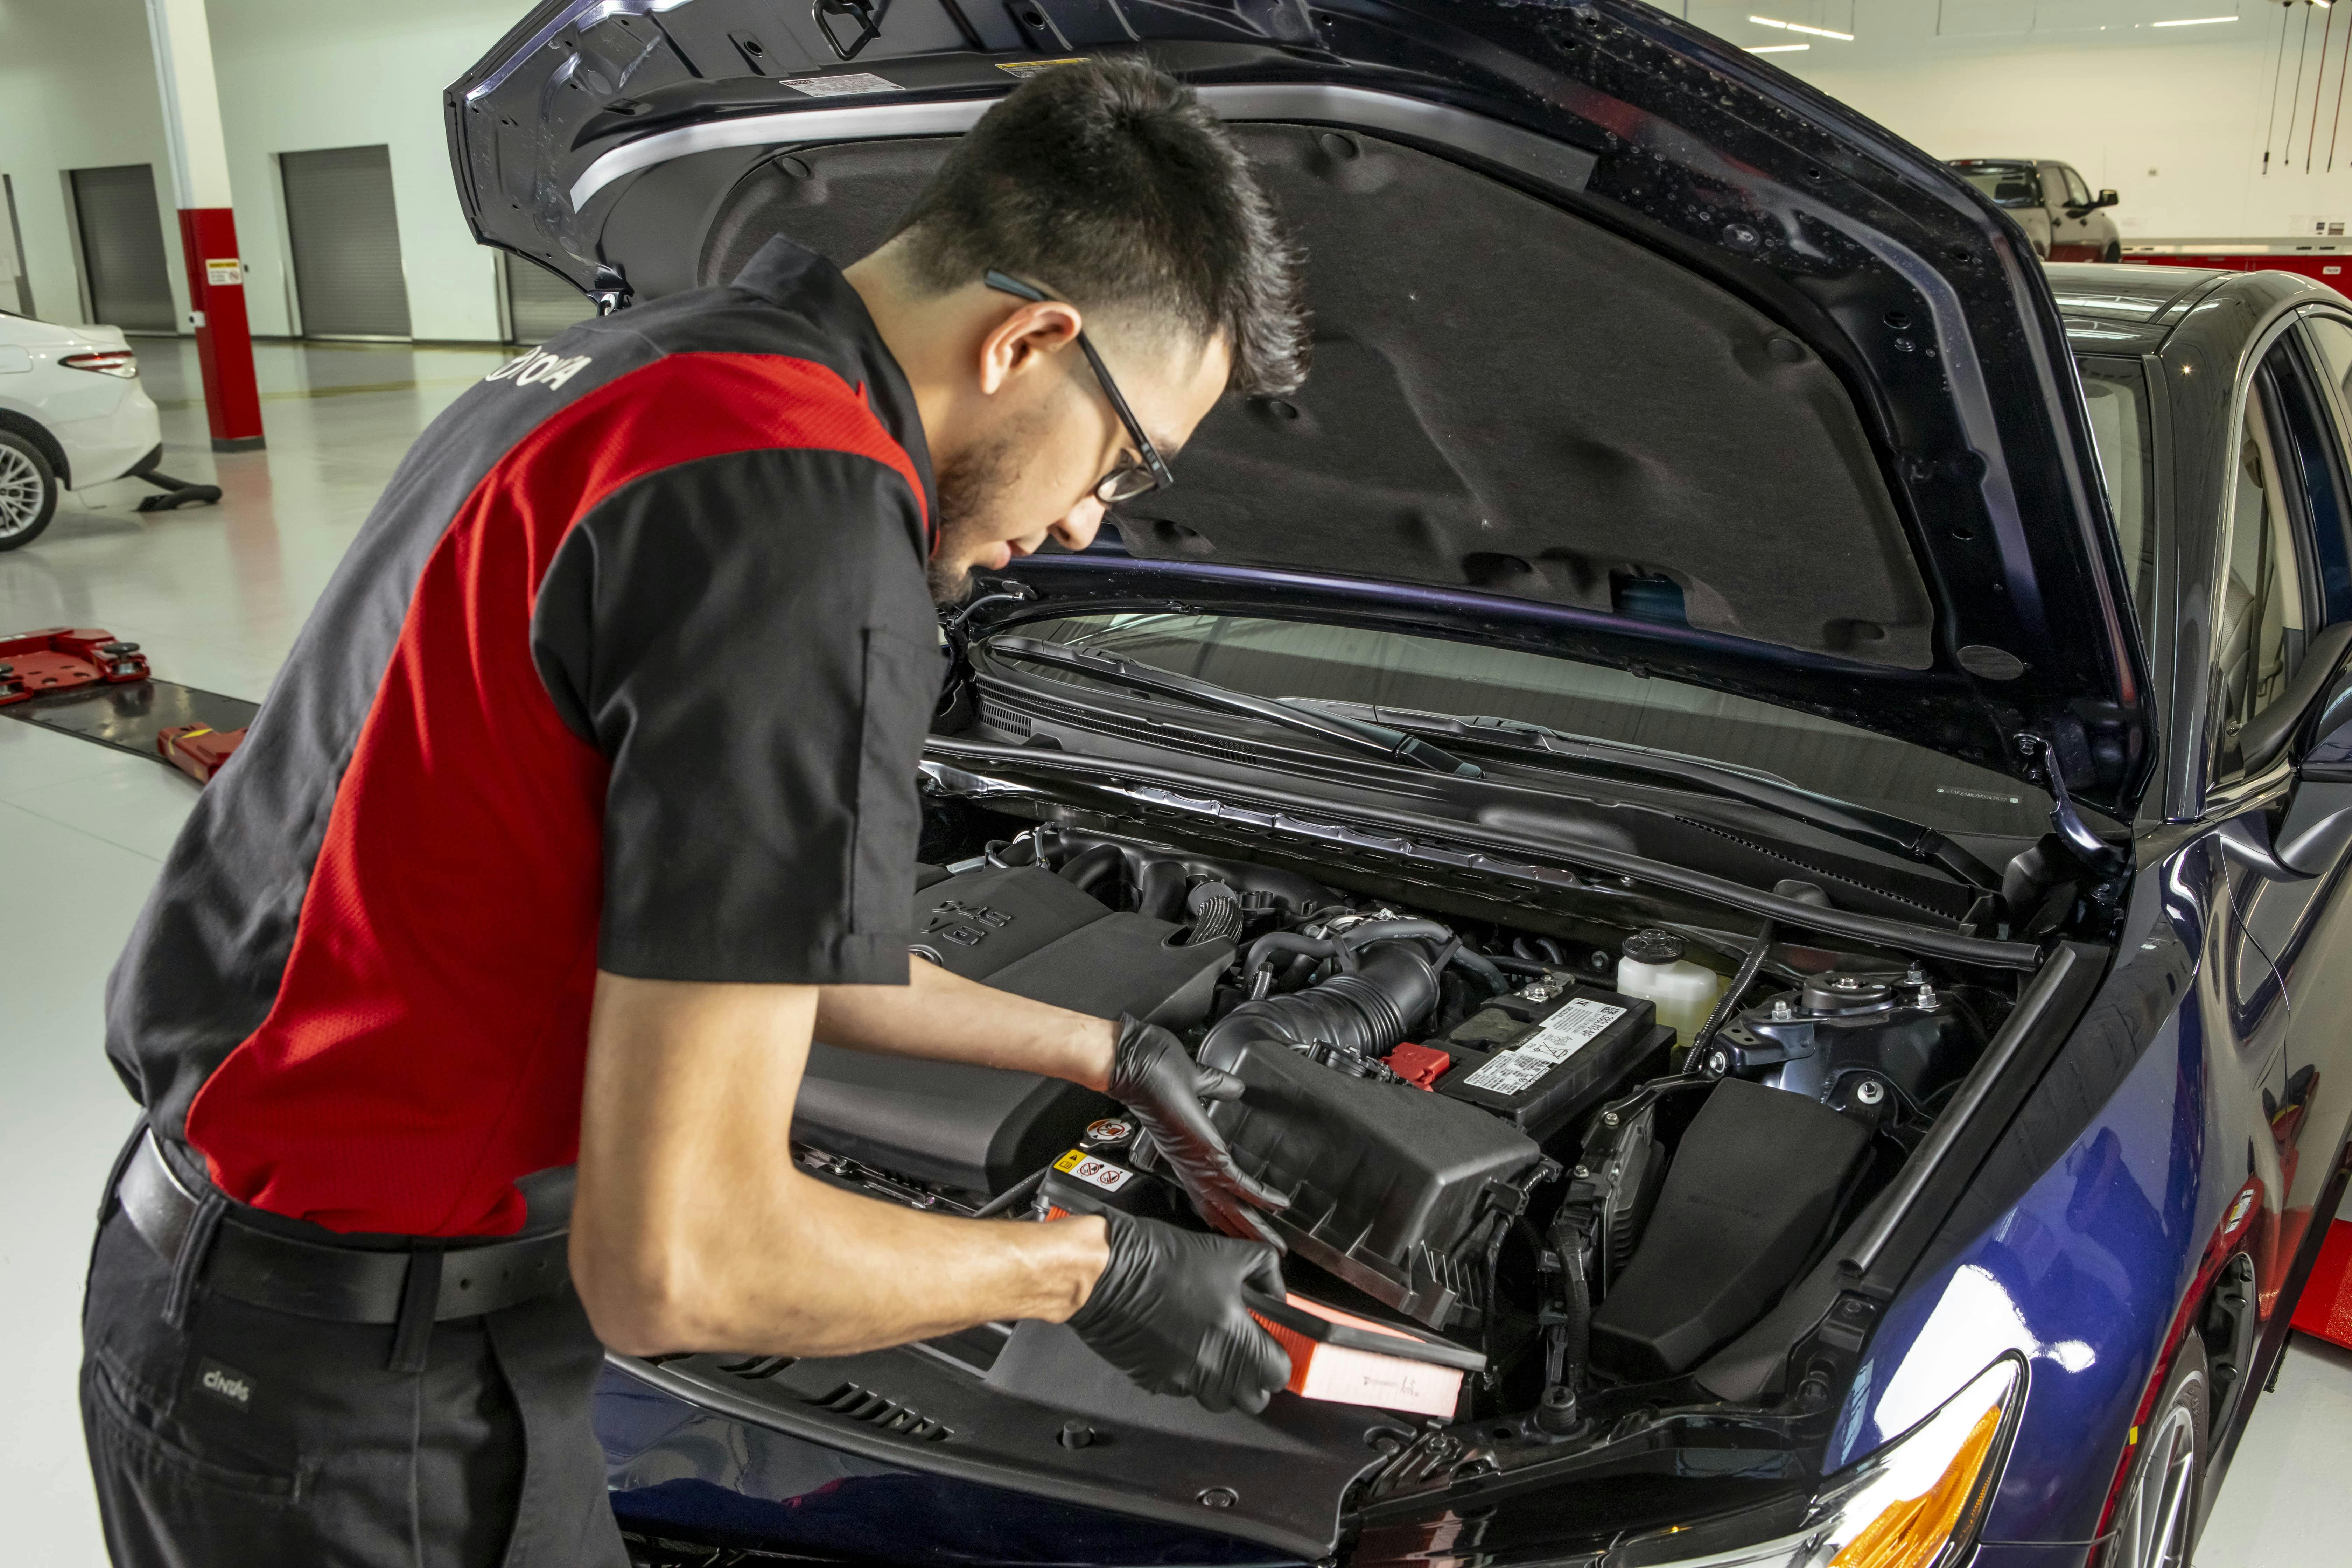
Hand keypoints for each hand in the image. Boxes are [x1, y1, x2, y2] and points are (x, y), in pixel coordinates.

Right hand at [1066, 1209, 1291, 1413]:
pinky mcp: (1152, 1381)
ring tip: (1211, 1345)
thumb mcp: (1226, 1252)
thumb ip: (1265, 1270)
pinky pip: (1182, 1390)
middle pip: (1251, 1398)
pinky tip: (1177, 1342)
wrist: (1103, 1273)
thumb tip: (1276, 1292)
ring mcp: (1179, 1380)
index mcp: (1235, 1339)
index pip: (1277, 1374)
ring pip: (1216, 1399)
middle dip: (1254, 1377)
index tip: (1270, 1341)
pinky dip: (1187, 1373)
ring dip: (1221, 1380)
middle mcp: (1210, 1370)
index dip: (1277, 1358)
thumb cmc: (1161, 1260)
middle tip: (1245, 1347)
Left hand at [1106, 1015, 1287, 1245]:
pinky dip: (1261, 1197)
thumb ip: (1216, 1086)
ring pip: (1231, 1207)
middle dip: (1244, 1232)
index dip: (1227, 1209)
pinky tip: (1279, 1205)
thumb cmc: (1154, 1070)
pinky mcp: (1208, 1158)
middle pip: (1220, 1210)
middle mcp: (1189, 1165)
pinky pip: (1239, 1185)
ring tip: (1277, 1245)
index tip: (1244, 1221)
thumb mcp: (1195, 1082)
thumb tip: (1234, 1088)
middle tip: (1267, 1250)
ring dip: (1256, 1227)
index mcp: (1185, 1152)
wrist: (1136, 1066)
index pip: (1207, 1191)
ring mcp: (1198, 1165)